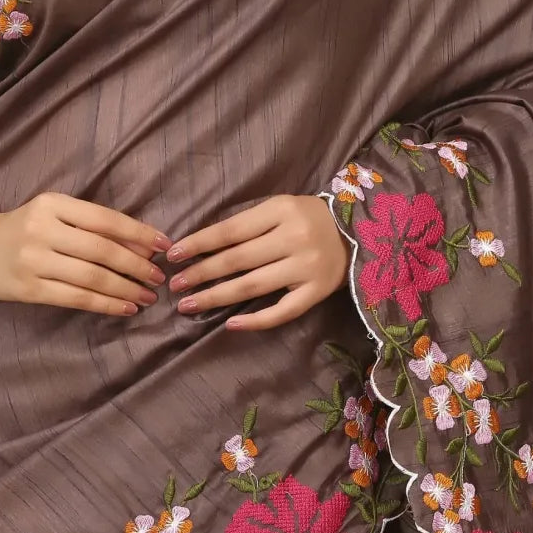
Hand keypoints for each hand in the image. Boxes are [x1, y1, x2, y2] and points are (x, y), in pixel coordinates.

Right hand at [0, 191, 171, 315]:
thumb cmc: (20, 228)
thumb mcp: (50, 213)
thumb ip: (88, 224)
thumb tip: (140, 244)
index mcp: (52, 203)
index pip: (105, 219)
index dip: (139, 233)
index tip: (164, 245)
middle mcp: (42, 229)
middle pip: (102, 250)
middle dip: (137, 265)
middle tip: (159, 276)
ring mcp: (33, 260)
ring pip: (92, 277)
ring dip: (126, 288)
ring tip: (147, 295)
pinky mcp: (28, 288)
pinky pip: (75, 298)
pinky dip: (105, 304)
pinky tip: (124, 307)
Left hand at [164, 195, 349, 330]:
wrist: (359, 232)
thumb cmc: (309, 217)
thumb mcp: (280, 207)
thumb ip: (247, 224)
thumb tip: (201, 246)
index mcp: (281, 210)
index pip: (230, 230)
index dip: (198, 244)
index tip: (173, 256)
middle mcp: (293, 238)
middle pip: (237, 260)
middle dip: (201, 273)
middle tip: (175, 286)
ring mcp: (307, 267)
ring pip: (252, 287)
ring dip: (216, 297)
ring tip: (189, 305)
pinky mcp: (318, 292)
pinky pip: (282, 311)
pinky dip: (255, 321)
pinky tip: (230, 324)